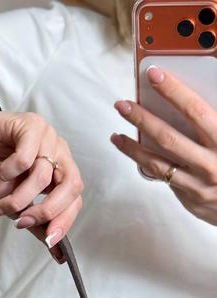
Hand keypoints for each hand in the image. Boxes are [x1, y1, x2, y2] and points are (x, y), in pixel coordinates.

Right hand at [0, 110, 83, 259]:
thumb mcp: (14, 206)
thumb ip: (36, 224)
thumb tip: (56, 251)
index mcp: (59, 173)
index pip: (74, 200)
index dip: (64, 221)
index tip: (49, 240)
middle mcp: (58, 154)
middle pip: (71, 186)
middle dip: (46, 210)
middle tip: (22, 221)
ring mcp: (47, 138)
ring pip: (42, 176)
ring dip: (17, 197)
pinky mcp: (31, 125)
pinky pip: (26, 158)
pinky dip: (8, 171)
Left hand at [111, 64, 216, 225]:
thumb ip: (213, 120)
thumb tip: (186, 98)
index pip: (195, 111)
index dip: (174, 91)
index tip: (154, 74)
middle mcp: (211, 163)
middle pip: (168, 138)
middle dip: (142, 119)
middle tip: (122, 105)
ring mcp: (198, 183)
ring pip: (157, 163)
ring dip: (133, 147)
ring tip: (116, 135)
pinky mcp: (189, 197)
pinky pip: (163, 177)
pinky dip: (145, 163)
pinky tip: (133, 152)